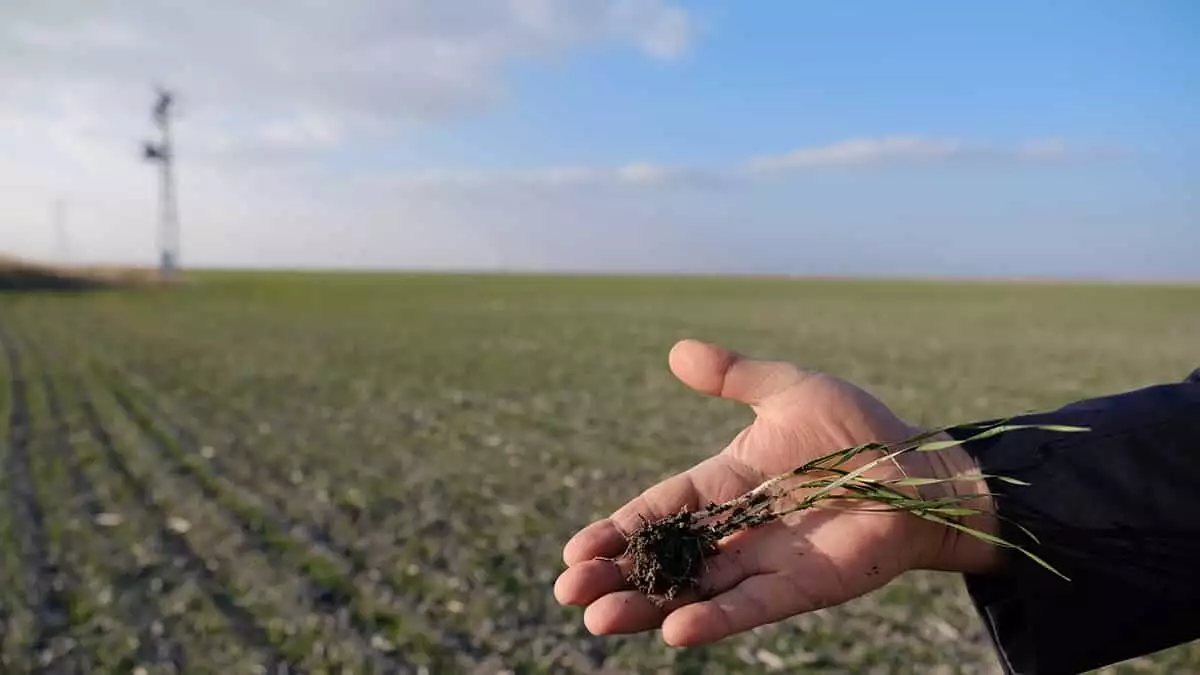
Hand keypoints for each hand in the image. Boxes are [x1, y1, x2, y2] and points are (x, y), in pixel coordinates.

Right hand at [553, 339, 998, 646]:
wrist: (926, 470)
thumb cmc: (860, 431)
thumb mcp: (789, 390)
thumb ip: (734, 376)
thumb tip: (676, 351)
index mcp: (726, 482)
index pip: (660, 509)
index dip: (620, 529)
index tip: (576, 550)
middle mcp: (738, 528)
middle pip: (666, 557)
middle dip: (618, 575)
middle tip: (569, 592)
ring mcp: (767, 562)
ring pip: (696, 590)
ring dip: (650, 607)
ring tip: (600, 619)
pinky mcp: (802, 587)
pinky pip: (751, 606)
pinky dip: (715, 618)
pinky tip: (674, 632)